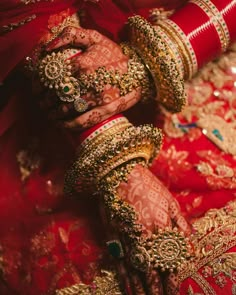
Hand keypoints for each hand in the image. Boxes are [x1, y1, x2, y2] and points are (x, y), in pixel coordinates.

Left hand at [39, 26, 141, 129]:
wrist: (140, 70)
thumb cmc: (114, 54)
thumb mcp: (95, 37)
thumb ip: (70, 35)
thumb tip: (47, 47)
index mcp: (83, 64)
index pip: (53, 77)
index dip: (40, 84)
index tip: (36, 88)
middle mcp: (89, 82)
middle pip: (57, 95)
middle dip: (44, 100)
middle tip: (40, 102)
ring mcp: (98, 98)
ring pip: (67, 110)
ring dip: (53, 114)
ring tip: (48, 114)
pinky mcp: (106, 110)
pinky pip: (83, 121)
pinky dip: (68, 125)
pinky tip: (60, 125)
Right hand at [117, 164, 190, 294]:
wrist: (120, 174)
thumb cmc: (148, 186)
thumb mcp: (170, 201)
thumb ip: (180, 225)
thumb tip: (188, 248)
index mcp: (159, 225)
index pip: (167, 260)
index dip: (171, 280)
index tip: (175, 293)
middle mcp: (143, 234)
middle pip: (151, 269)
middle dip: (156, 289)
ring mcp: (125, 235)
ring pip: (134, 269)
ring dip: (141, 288)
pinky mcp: (112, 235)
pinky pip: (118, 261)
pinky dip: (124, 278)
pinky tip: (129, 288)